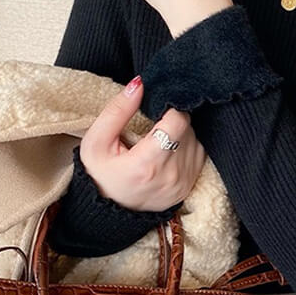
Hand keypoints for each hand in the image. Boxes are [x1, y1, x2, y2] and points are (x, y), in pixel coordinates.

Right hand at [79, 75, 206, 212]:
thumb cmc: (100, 173)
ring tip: (157, 141)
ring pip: (195, 139)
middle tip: (152, 127)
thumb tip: (140, 84)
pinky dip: (187, 147)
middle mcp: (171, 175)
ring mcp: (183, 182)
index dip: (170, 108)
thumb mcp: (96, 142)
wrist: (110, 210)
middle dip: (173, 120)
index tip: (157, 109)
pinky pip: (199, 154)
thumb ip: (117, 111)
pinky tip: (167, 151)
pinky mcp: (190, 185)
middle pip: (187, 129)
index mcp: (147, 164)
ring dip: (181, 133)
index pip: (178, 122)